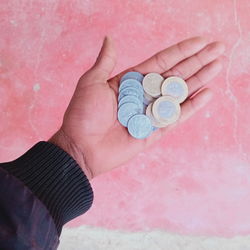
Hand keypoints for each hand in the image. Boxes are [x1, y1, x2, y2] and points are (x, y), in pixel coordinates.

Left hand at [49, 36, 224, 179]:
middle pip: (175, 75)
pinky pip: (175, 117)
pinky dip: (191, 106)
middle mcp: (144, 95)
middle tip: (219, 49)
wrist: (81, 147)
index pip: (162, 62)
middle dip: (197, 62)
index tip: (200, 42)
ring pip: (179, 94)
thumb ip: (106, 62)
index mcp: (131, 81)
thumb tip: (110, 39)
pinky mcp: (154, 131)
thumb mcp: (92, 83)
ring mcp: (150, 113)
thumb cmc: (83, 114)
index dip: (181, 51)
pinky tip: (205, 93)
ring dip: (199, 80)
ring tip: (218, 65)